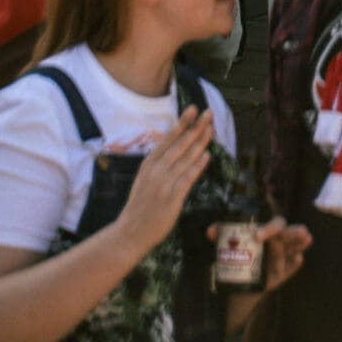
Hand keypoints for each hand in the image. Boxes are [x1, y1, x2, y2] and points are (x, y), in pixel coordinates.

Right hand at [116, 107, 215, 255]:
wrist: (130, 233)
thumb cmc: (140, 205)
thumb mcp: (145, 179)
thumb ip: (159, 164)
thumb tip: (177, 146)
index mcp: (148, 164)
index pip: (168, 138)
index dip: (182, 123)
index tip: (193, 109)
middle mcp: (156, 171)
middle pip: (180, 144)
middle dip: (196, 127)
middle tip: (209, 113)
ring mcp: (164, 184)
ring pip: (186, 158)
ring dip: (201, 142)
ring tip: (212, 129)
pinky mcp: (172, 199)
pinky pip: (187, 178)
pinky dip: (198, 166)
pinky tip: (207, 155)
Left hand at [208, 217, 311, 291]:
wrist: (243, 278)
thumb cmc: (241, 251)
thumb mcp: (230, 241)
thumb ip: (221, 233)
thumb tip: (210, 231)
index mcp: (267, 230)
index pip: (272, 223)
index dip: (268, 227)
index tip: (258, 235)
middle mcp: (277, 240)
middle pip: (288, 233)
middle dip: (294, 232)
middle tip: (302, 231)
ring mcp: (282, 256)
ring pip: (294, 247)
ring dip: (300, 243)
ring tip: (307, 239)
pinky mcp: (283, 272)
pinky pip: (291, 267)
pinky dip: (295, 264)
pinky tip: (298, 259)